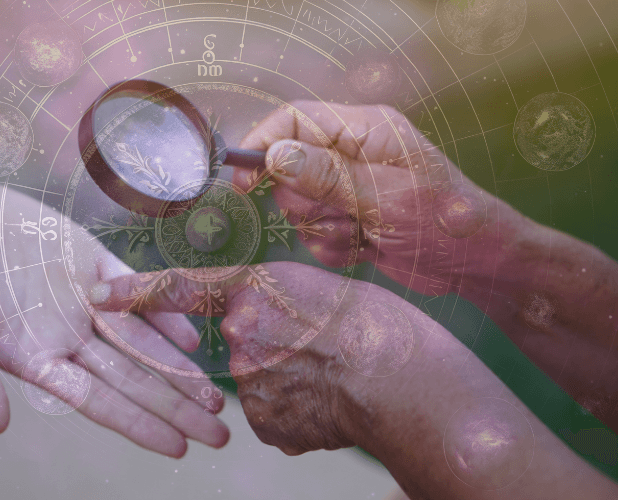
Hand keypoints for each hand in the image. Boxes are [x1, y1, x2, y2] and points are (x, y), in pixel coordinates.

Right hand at [0, 170, 228, 456]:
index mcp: (37, 358)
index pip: (99, 401)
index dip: (139, 424)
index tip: (178, 447)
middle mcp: (69, 335)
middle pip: (133, 379)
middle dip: (176, 407)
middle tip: (219, 434)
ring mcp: (85, 299)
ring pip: (142, 341)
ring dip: (179, 367)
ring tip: (215, 396)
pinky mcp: (92, 261)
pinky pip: (135, 288)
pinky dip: (163, 309)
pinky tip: (192, 335)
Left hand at [89, 263, 617, 498]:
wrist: (408, 381)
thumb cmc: (377, 323)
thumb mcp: (321, 288)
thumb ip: (274, 305)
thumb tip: (253, 339)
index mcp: (256, 289)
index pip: (181, 288)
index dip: (137, 291)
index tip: (99, 294)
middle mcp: (243, 335)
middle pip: (238, 344)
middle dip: (266, 346)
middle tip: (316, 346)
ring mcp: (253, 383)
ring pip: (258, 382)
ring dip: (285, 380)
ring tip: (332, 374)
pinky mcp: (267, 424)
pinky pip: (273, 414)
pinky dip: (294, 409)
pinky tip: (328, 401)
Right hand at [235, 102, 525, 294]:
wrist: (475, 265)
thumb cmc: (445, 222)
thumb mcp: (384, 198)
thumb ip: (327, 176)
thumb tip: (275, 155)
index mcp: (364, 130)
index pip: (296, 120)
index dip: (264, 144)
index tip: (243, 180)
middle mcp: (351, 154)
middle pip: (288, 169)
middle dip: (309, 201)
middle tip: (344, 214)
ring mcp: (347, 188)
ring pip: (298, 206)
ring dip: (324, 228)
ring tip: (363, 233)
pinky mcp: (347, 218)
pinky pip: (313, 233)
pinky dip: (334, 246)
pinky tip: (366, 248)